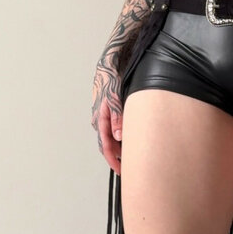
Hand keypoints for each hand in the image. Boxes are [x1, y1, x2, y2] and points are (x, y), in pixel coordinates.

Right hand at [91, 58, 123, 174]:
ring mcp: (105, 115)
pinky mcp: (111, 110)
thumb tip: (119, 136)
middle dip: (118, 156)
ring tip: (132, 153)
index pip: (105, 146)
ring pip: (112, 136)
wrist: (110, 62)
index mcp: (100, 118)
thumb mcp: (115, 97)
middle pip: (108, 144)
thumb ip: (117, 116)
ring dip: (120, 146)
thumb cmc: (111, 77)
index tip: (121, 171)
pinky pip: (115, 127)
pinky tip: (131, 136)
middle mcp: (101, 119)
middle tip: (129, 166)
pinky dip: (122, 135)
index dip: (113, 160)